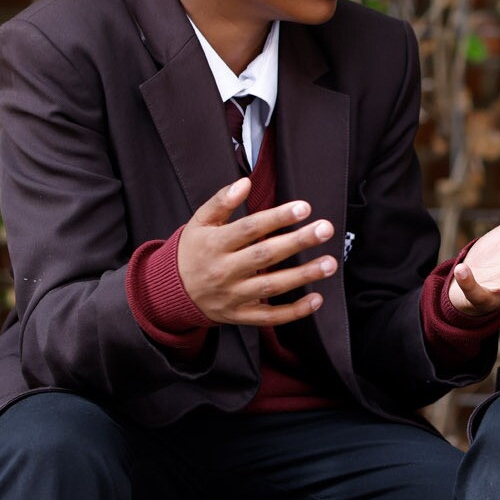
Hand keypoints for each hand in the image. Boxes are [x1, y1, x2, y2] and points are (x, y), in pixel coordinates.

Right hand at [176, 177, 335, 325]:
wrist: (170, 291)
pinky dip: (294, 311)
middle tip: (325, 229)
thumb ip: (221, 202)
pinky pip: (270, 317)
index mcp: (214, 244)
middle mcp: (224, 270)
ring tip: (329, 263)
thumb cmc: (193, 251)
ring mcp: (232, 295)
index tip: (304, 208)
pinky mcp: (239, 315)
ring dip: (303, 276)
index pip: (249, 229)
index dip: (277, 218)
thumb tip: (244, 183)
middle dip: (298, 242)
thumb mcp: (199, 223)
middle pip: (265, 255)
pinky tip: (317, 299)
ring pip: (271, 286)